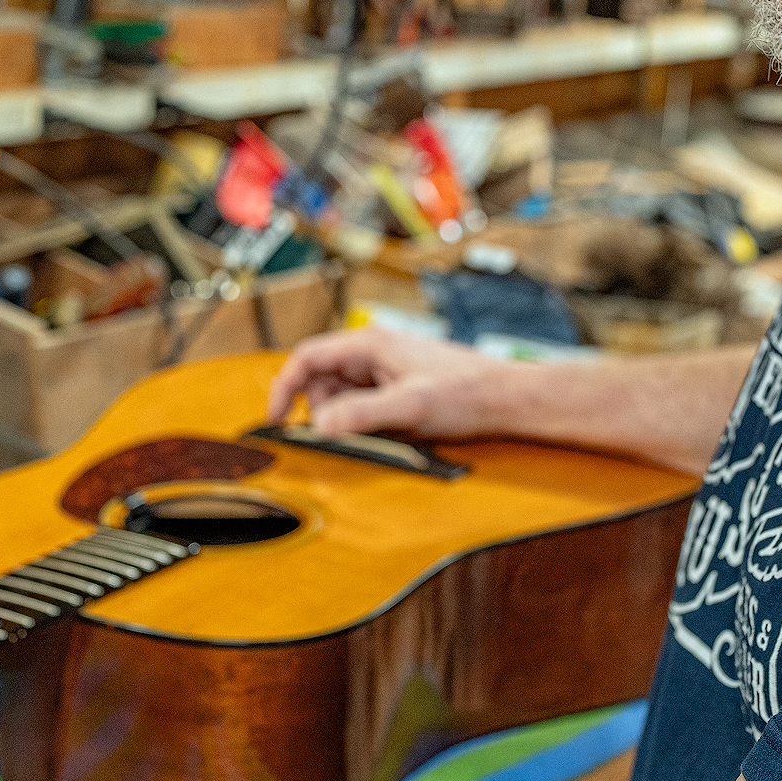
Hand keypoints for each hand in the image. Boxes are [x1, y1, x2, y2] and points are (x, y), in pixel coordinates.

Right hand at [265, 328, 515, 437]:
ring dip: (345, 418)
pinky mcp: (396, 386)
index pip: (307, 358)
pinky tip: (390, 432)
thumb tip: (320, 426)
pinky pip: (363, 404)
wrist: (506, 398)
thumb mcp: (410, 406)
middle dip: (321, 410)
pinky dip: (364, 421)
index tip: (275, 418)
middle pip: (321, 380)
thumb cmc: (467, 392)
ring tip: (378, 433)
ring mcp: (385, 369)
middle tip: (342, 436)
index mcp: (369, 344)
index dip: (283, 388)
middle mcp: (373, 352)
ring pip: (341, 395)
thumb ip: (362, 414)